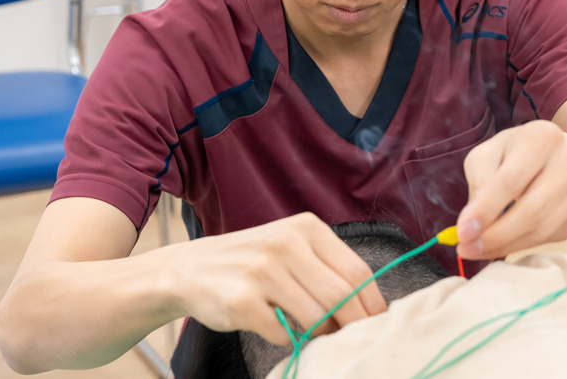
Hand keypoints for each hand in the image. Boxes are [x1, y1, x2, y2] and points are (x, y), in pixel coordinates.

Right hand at [168, 212, 386, 345]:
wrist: (190, 269)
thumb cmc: (253, 261)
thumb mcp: (292, 247)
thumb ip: (327, 268)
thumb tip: (369, 308)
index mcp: (306, 227)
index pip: (357, 271)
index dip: (372, 303)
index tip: (376, 323)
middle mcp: (285, 245)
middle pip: (341, 296)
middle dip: (353, 324)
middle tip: (353, 339)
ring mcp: (261, 272)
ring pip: (316, 318)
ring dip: (319, 333)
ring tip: (309, 330)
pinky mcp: (241, 302)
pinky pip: (284, 334)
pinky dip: (286, 338)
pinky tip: (272, 324)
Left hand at [456, 120, 566, 259]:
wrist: (560, 159)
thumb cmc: (515, 154)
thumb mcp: (491, 153)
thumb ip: (479, 180)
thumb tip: (473, 221)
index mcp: (544, 138)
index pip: (512, 179)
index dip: (486, 208)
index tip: (463, 231)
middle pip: (532, 209)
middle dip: (495, 234)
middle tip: (466, 247)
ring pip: (541, 229)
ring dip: (504, 245)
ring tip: (476, 249)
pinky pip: (546, 239)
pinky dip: (518, 246)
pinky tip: (499, 245)